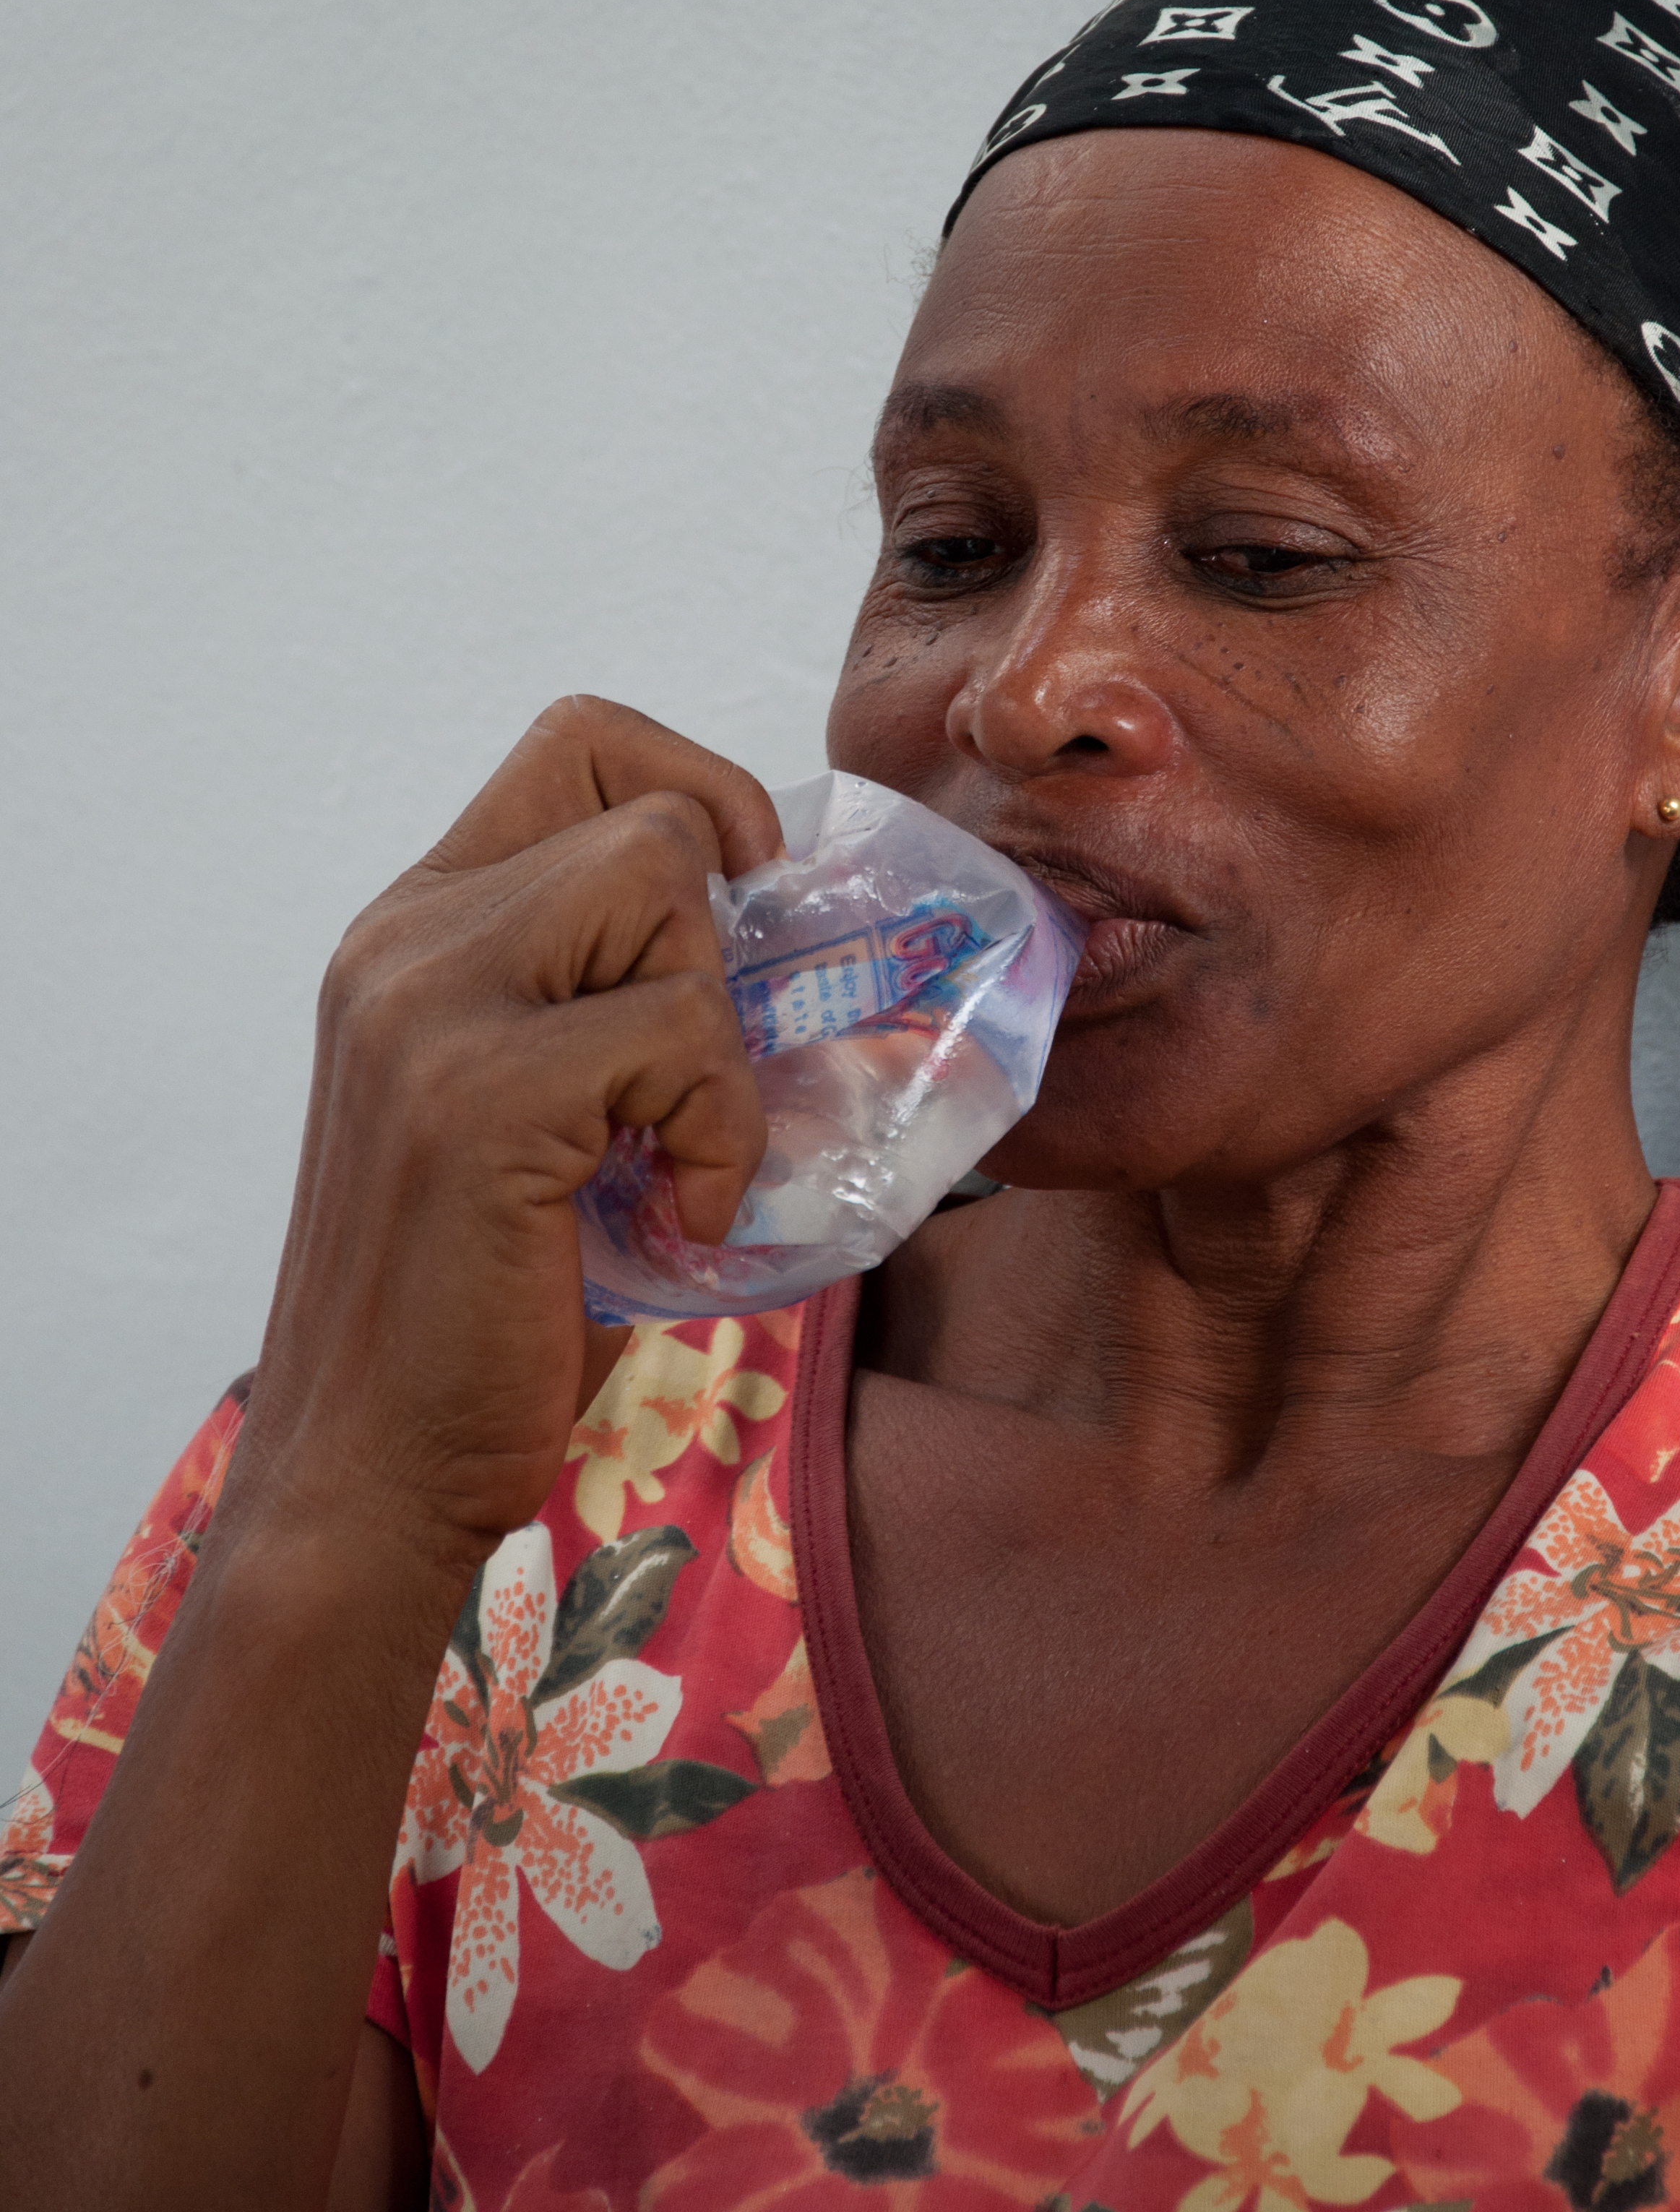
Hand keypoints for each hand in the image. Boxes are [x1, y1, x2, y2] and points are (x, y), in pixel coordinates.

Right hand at [232, 696, 781, 1558]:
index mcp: (417, 930)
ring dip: (719, 1033)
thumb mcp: (534, 1112)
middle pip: (646, 815)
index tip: (746, 897)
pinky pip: (679, 1031)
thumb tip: (778, 946)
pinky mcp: (481, 1096)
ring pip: (664, 889)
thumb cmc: (482, 1304)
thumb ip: (600, 1002)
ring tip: (684, 1152)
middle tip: (694, 1080)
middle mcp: (407, 942)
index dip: (693, 783)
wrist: (370, 1468)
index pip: (578, 743)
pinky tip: (681, 1215)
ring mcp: (429, 1010)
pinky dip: (721, 1130)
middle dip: (717, 943)